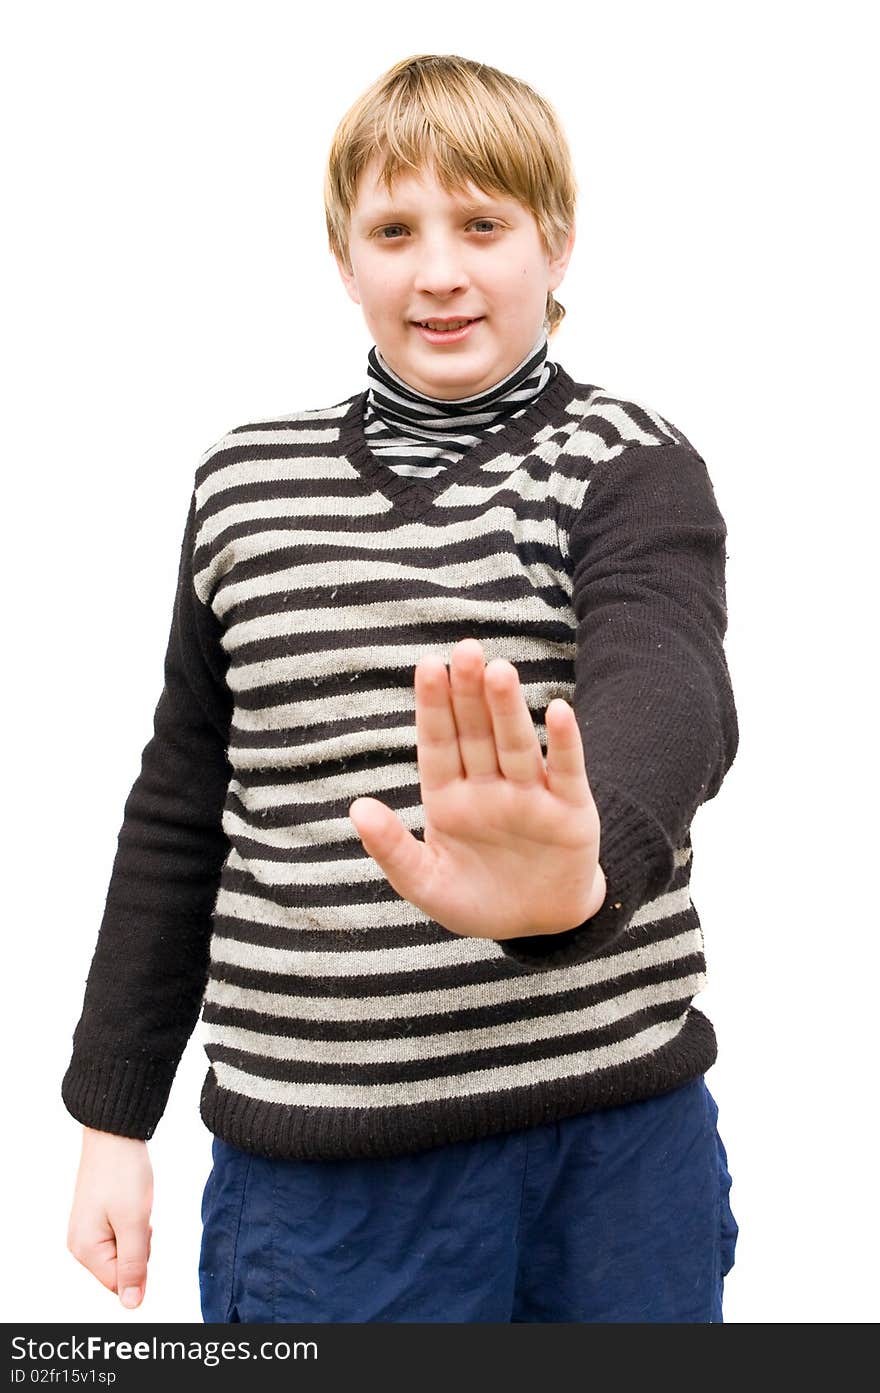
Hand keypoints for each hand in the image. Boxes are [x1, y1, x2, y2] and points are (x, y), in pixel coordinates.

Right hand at [66, 1128, 152, 1309]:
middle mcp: (80, 1245)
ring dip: (137, 1232)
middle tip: (138, 1213)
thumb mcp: (135, 1223)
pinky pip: (121, 1234)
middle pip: (121, 1268)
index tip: (142, 1229)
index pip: (120, 1283)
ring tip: (134, 1203)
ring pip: (124, 1250)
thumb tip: (132, 1305)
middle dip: (139, 1245)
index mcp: (85, 1250)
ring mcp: (86, 1230)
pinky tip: (130, 1200)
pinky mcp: (95, 1217)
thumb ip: (134, 1266)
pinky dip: (132, 1221)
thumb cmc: (124, 1175)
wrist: (114, 1134)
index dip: (140, 1261)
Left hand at [348, 638, 605, 940]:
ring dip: (509, 709)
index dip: (433, 705)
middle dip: (470, 692)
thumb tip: (356, 807)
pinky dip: (564, 742)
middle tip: (465, 648)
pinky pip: (567, 770)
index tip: (427, 666)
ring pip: (517, 744)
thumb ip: (392, 850)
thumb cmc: (476, 901)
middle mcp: (489, 788)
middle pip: (477, 733)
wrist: (539, 925)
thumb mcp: (426, 884)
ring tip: (500, 671)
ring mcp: (531, 796)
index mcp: (449, 798)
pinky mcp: (571, 811)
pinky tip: (557, 710)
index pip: (439, 743)